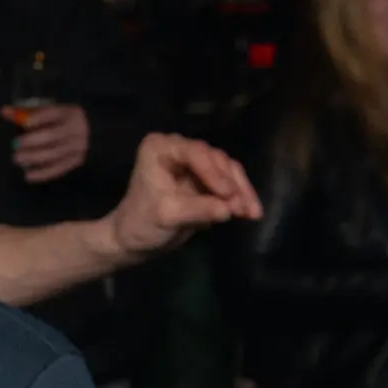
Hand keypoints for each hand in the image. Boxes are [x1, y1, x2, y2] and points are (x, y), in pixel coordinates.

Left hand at [13, 104, 91, 182]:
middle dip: (32, 141)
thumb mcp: (46, 112)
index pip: (54, 114)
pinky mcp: (76, 160)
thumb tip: (4, 111)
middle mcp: (77, 129)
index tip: (25, 124)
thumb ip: (25, 112)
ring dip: (34, 157)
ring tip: (17, 158)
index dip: (39, 118)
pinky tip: (28, 175)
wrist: (85, 133)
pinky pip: (58, 168)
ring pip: (54, 154)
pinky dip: (42, 173)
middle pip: (53, 135)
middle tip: (15, 145)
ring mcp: (79, 146)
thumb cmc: (58, 121)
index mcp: (69, 112)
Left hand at [102, 134, 262, 258]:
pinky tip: (251, 214)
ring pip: (229, 170)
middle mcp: (179, 148)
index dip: (213, 172)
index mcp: (160, 148)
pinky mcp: (207, 179)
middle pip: (216, 160)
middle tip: (243, 208)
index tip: (227, 195)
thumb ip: (197, 210)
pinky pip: (231, 183)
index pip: (194, 153)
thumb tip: (229, 209)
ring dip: (242, 192)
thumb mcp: (167, 216)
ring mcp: (195, 163)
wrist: (136, 240)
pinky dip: (241, 197)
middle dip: (232, 185)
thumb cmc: (141, 223)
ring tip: (250, 214)